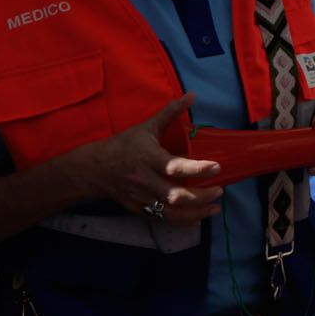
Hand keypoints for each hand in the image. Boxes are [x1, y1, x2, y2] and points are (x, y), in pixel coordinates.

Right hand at [63, 94, 222, 223]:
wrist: (94, 169)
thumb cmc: (124, 145)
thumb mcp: (146, 127)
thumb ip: (171, 112)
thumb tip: (192, 95)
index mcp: (149, 159)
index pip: (175, 167)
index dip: (197, 168)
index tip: (217, 167)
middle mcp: (147, 181)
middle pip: (176, 195)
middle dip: (201, 196)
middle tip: (220, 190)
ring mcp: (142, 198)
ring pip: (171, 212)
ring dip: (196, 213)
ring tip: (214, 208)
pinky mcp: (139, 209)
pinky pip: (163, 219)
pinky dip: (182, 220)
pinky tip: (198, 215)